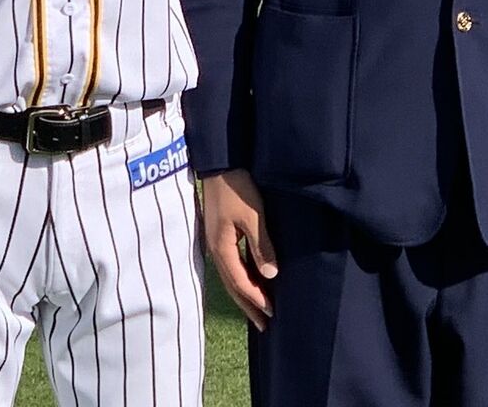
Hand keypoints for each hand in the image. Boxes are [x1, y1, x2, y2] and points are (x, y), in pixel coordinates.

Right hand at [201, 170, 278, 328]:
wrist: (221, 163)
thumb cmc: (237, 188)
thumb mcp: (253, 216)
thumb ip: (261, 246)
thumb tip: (270, 275)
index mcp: (221, 247)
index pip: (239, 282)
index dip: (256, 298)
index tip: (272, 312)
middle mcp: (215, 248)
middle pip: (232, 284)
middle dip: (248, 305)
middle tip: (264, 324)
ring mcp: (215, 241)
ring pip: (230, 275)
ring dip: (244, 293)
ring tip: (257, 309)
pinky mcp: (219, 233)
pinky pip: (230, 264)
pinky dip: (241, 277)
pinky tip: (250, 279)